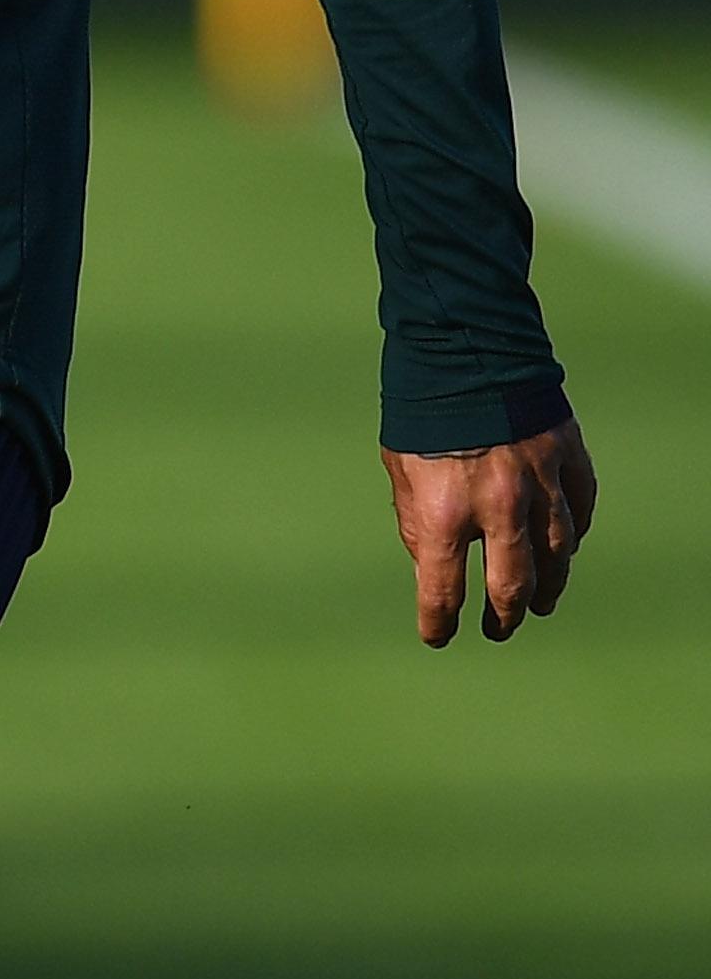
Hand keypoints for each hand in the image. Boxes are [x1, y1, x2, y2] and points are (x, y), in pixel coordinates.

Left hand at [381, 416, 596, 645]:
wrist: (464, 342)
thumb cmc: (421, 404)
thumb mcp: (400, 464)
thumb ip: (418, 518)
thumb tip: (433, 563)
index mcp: (446, 509)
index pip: (443, 588)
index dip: (438, 621)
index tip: (437, 636)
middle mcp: (499, 506)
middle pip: (513, 586)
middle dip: (504, 616)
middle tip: (499, 628)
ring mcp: (541, 485)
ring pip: (557, 557)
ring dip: (546, 586)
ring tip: (537, 602)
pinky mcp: (568, 460)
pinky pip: (578, 513)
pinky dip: (571, 535)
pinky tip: (562, 548)